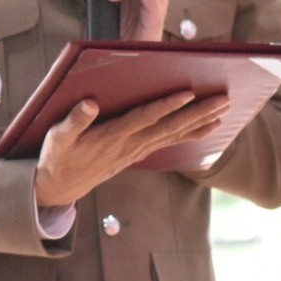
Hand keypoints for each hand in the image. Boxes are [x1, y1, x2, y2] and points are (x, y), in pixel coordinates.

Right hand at [33, 92, 231, 208]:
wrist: (59, 187)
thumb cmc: (57, 157)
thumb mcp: (57, 137)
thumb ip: (74, 121)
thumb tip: (90, 104)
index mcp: (112, 136)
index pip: (145, 118)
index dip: (166, 106)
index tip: (188, 93)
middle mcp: (130, 144)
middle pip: (169, 127)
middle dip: (197, 113)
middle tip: (222, 100)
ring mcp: (135, 151)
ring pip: (173, 135)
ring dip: (199, 123)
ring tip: (223, 112)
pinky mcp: (136, 154)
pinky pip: (168, 142)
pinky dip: (189, 134)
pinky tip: (206, 128)